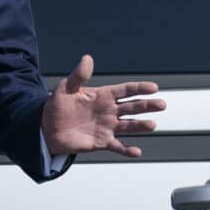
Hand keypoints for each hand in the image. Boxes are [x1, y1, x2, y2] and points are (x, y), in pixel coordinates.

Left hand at [41, 54, 165, 157]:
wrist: (48, 129)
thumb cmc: (58, 107)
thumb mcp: (65, 89)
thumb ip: (78, 76)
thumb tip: (87, 58)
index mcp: (103, 96)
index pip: (125, 90)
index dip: (139, 88)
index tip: (154, 88)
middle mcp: (110, 111)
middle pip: (133, 107)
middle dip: (147, 106)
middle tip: (161, 104)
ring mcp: (108, 127)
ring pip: (129, 126)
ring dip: (141, 126)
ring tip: (151, 125)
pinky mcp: (103, 142)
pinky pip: (118, 146)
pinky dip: (128, 150)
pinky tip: (136, 152)